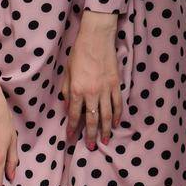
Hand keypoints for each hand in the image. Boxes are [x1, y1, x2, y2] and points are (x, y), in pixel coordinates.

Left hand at [61, 12, 122, 147]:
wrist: (96, 39)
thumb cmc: (79, 54)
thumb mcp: (67, 73)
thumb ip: (67, 92)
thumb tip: (69, 108)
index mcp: (77, 91)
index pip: (75, 115)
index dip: (73, 129)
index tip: (71, 138)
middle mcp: (92, 93)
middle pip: (92, 120)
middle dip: (91, 135)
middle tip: (91, 147)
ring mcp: (106, 90)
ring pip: (107, 116)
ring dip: (106, 130)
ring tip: (105, 141)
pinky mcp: (116, 85)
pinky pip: (117, 104)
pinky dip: (117, 115)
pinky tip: (116, 123)